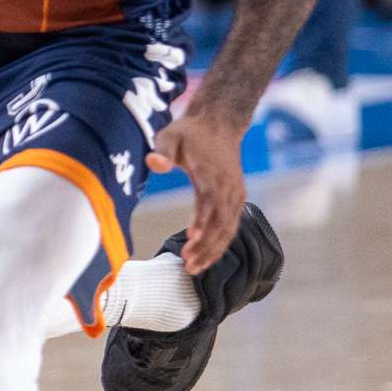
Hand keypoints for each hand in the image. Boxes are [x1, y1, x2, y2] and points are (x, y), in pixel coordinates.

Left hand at [146, 111, 248, 273]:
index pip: (210, 204)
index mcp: (214, 174)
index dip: (202, 224)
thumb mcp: (170, 135)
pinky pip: (231, 224)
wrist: (219, 122)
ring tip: (194, 268)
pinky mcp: (236, 197)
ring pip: (229, 228)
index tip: (190, 241)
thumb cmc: (190, 131)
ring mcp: (236, 193)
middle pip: (222, 223)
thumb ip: (162, 150)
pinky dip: (220, 241)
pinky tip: (205, 255)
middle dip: (207, 247)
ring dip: (214, 250)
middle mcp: (229, 187)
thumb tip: (155, 163)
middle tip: (188, 266)